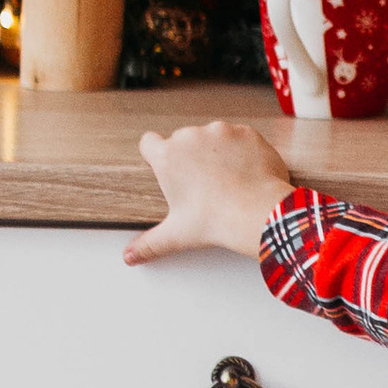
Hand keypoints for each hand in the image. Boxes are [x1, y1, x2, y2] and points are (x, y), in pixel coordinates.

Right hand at [124, 118, 295, 265]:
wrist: (258, 213)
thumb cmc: (216, 222)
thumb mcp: (176, 235)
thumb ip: (148, 244)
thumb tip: (129, 256)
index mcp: (167, 157)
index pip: (148, 142)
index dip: (156, 155)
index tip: (168, 169)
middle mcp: (190, 137)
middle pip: (183, 140)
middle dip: (191, 157)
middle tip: (203, 185)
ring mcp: (220, 131)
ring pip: (213, 137)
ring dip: (218, 152)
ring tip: (228, 181)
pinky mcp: (246, 132)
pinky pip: (240, 137)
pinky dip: (243, 150)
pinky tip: (246, 172)